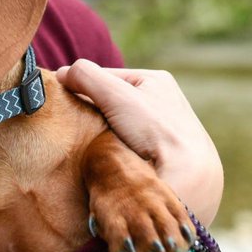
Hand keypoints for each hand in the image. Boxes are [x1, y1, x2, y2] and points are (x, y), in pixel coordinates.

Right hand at [55, 60, 222, 224]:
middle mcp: (165, 102)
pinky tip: (114, 159)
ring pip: (122, 127)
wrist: (189, 177)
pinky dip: (120, 152)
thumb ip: (86, 76)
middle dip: (97, 114)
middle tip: (80, 127)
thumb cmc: (155, 129)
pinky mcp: (167, 156)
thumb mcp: (115, 94)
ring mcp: (166, 130)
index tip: (70, 104)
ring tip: (97, 146)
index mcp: (157, 80)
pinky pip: (132, 148)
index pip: (108, 78)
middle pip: (115, 104)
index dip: (86, 89)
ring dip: (107, 135)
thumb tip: (61, 74)